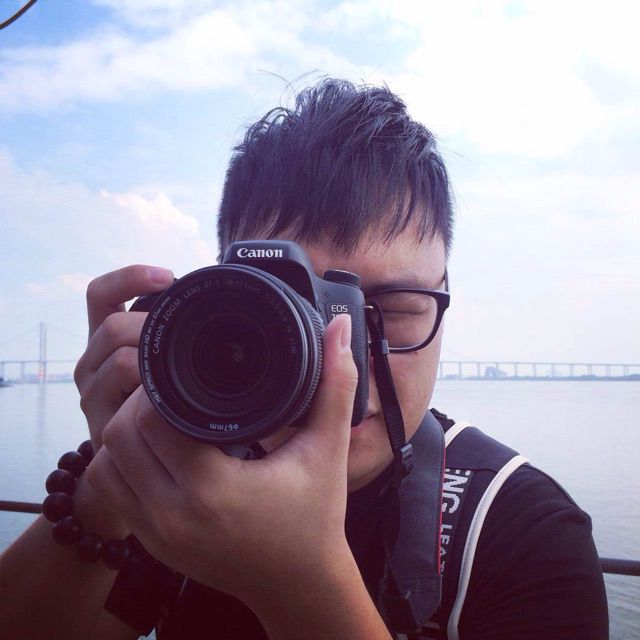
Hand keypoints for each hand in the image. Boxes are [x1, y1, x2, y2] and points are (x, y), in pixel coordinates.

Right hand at [74, 265, 173, 451]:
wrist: (133, 461)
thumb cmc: (158, 403)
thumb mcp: (160, 360)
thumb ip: (171, 334)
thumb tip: (213, 303)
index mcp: (107, 338)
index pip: (102, 294)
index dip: (129, 279)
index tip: (166, 277)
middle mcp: (93, 361)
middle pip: (112, 325)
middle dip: (150, 327)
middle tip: (185, 339)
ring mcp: (93, 392)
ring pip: (119, 358)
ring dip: (153, 362)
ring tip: (177, 376)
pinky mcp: (99, 422)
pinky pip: (124, 398)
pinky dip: (148, 393)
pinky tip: (165, 399)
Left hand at [87, 313, 358, 602]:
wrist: (299, 584)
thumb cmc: (316, 517)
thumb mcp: (328, 448)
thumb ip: (336, 384)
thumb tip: (338, 327)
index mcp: (214, 490)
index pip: (153, 419)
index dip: (162, 386)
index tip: (186, 371)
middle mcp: (173, 516)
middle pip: (120, 436)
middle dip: (141, 404)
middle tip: (173, 388)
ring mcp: (155, 534)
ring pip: (107, 462)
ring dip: (126, 431)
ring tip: (161, 413)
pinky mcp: (149, 542)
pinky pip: (111, 491)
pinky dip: (121, 462)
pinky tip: (154, 448)